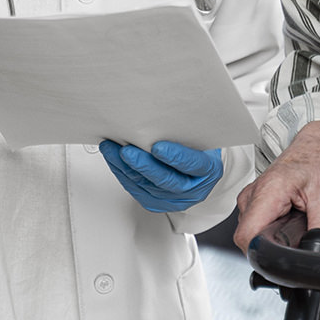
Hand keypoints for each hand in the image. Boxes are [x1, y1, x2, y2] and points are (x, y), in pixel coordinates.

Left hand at [99, 139, 223, 212]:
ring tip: (111, 149)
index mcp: (208, 170)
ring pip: (146, 185)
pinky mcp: (156, 203)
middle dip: (143, 165)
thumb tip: (163, 116)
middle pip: (165, 180)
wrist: (200, 172)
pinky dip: (123, 174)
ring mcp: (173, 199)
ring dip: (125, 167)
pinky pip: (136, 190)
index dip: (175, 156)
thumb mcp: (203, 138)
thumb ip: (188, 133)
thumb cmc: (200, 148)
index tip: (157, 146)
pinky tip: (114, 160)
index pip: (192, 164)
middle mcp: (192, 189)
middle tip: (126, 150)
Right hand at [234, 120, 319, 252]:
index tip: (281, 255)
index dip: (262, 254)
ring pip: (251, 234)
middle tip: (295, 233)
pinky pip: (255, 226)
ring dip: (271, 237)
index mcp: (269, 191)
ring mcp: (250, 197)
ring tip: (293, 222)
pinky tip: (287, 218)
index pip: (247, 237)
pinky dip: (270, 229)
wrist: (318, 147)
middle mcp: (253, 194)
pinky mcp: (253, 201)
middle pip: (249, 239)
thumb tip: (318, 253)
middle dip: (272, 246)